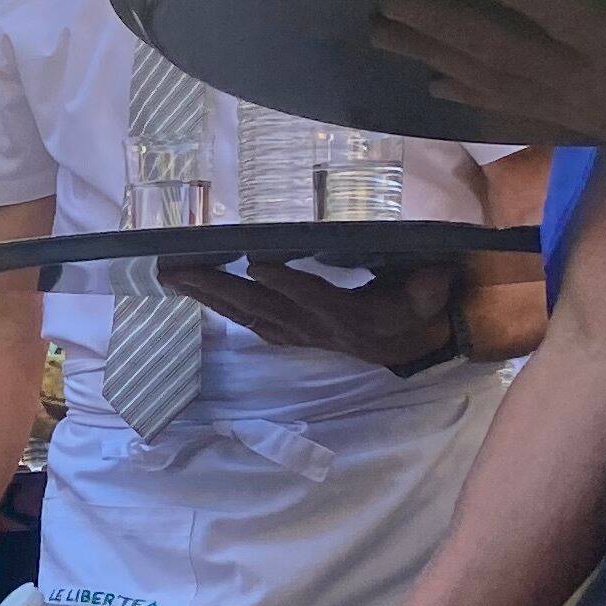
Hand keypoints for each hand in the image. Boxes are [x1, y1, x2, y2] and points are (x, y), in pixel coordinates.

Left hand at [161, 253, 459, 368]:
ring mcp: (299, 333)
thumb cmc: (419, 307)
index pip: (317, 300)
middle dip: (220, 288)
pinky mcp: (289, 333)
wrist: (410, 343)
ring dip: (208, 296)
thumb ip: (429, 289)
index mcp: (355, 317)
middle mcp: (319, 329)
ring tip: (171, 275)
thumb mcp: (432, 296)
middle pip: (265, 309)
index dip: (288, 284)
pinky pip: (248, 321)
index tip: (254, 262)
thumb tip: (433, 275)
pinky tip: (192, 290)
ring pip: (248, 315)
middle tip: (180, 268)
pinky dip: (219, 306)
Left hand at [376, 0, 605, 175]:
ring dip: (436, 54)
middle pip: (508, 55)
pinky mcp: (586, 126)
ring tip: (383, 32)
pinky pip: (514, 111)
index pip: (584, 25)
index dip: (539, 0)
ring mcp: (586, 111)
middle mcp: (600, 89)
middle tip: (388, 2)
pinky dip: (471, 96)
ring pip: (497, 81)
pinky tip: (432, 85)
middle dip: (445, 26)